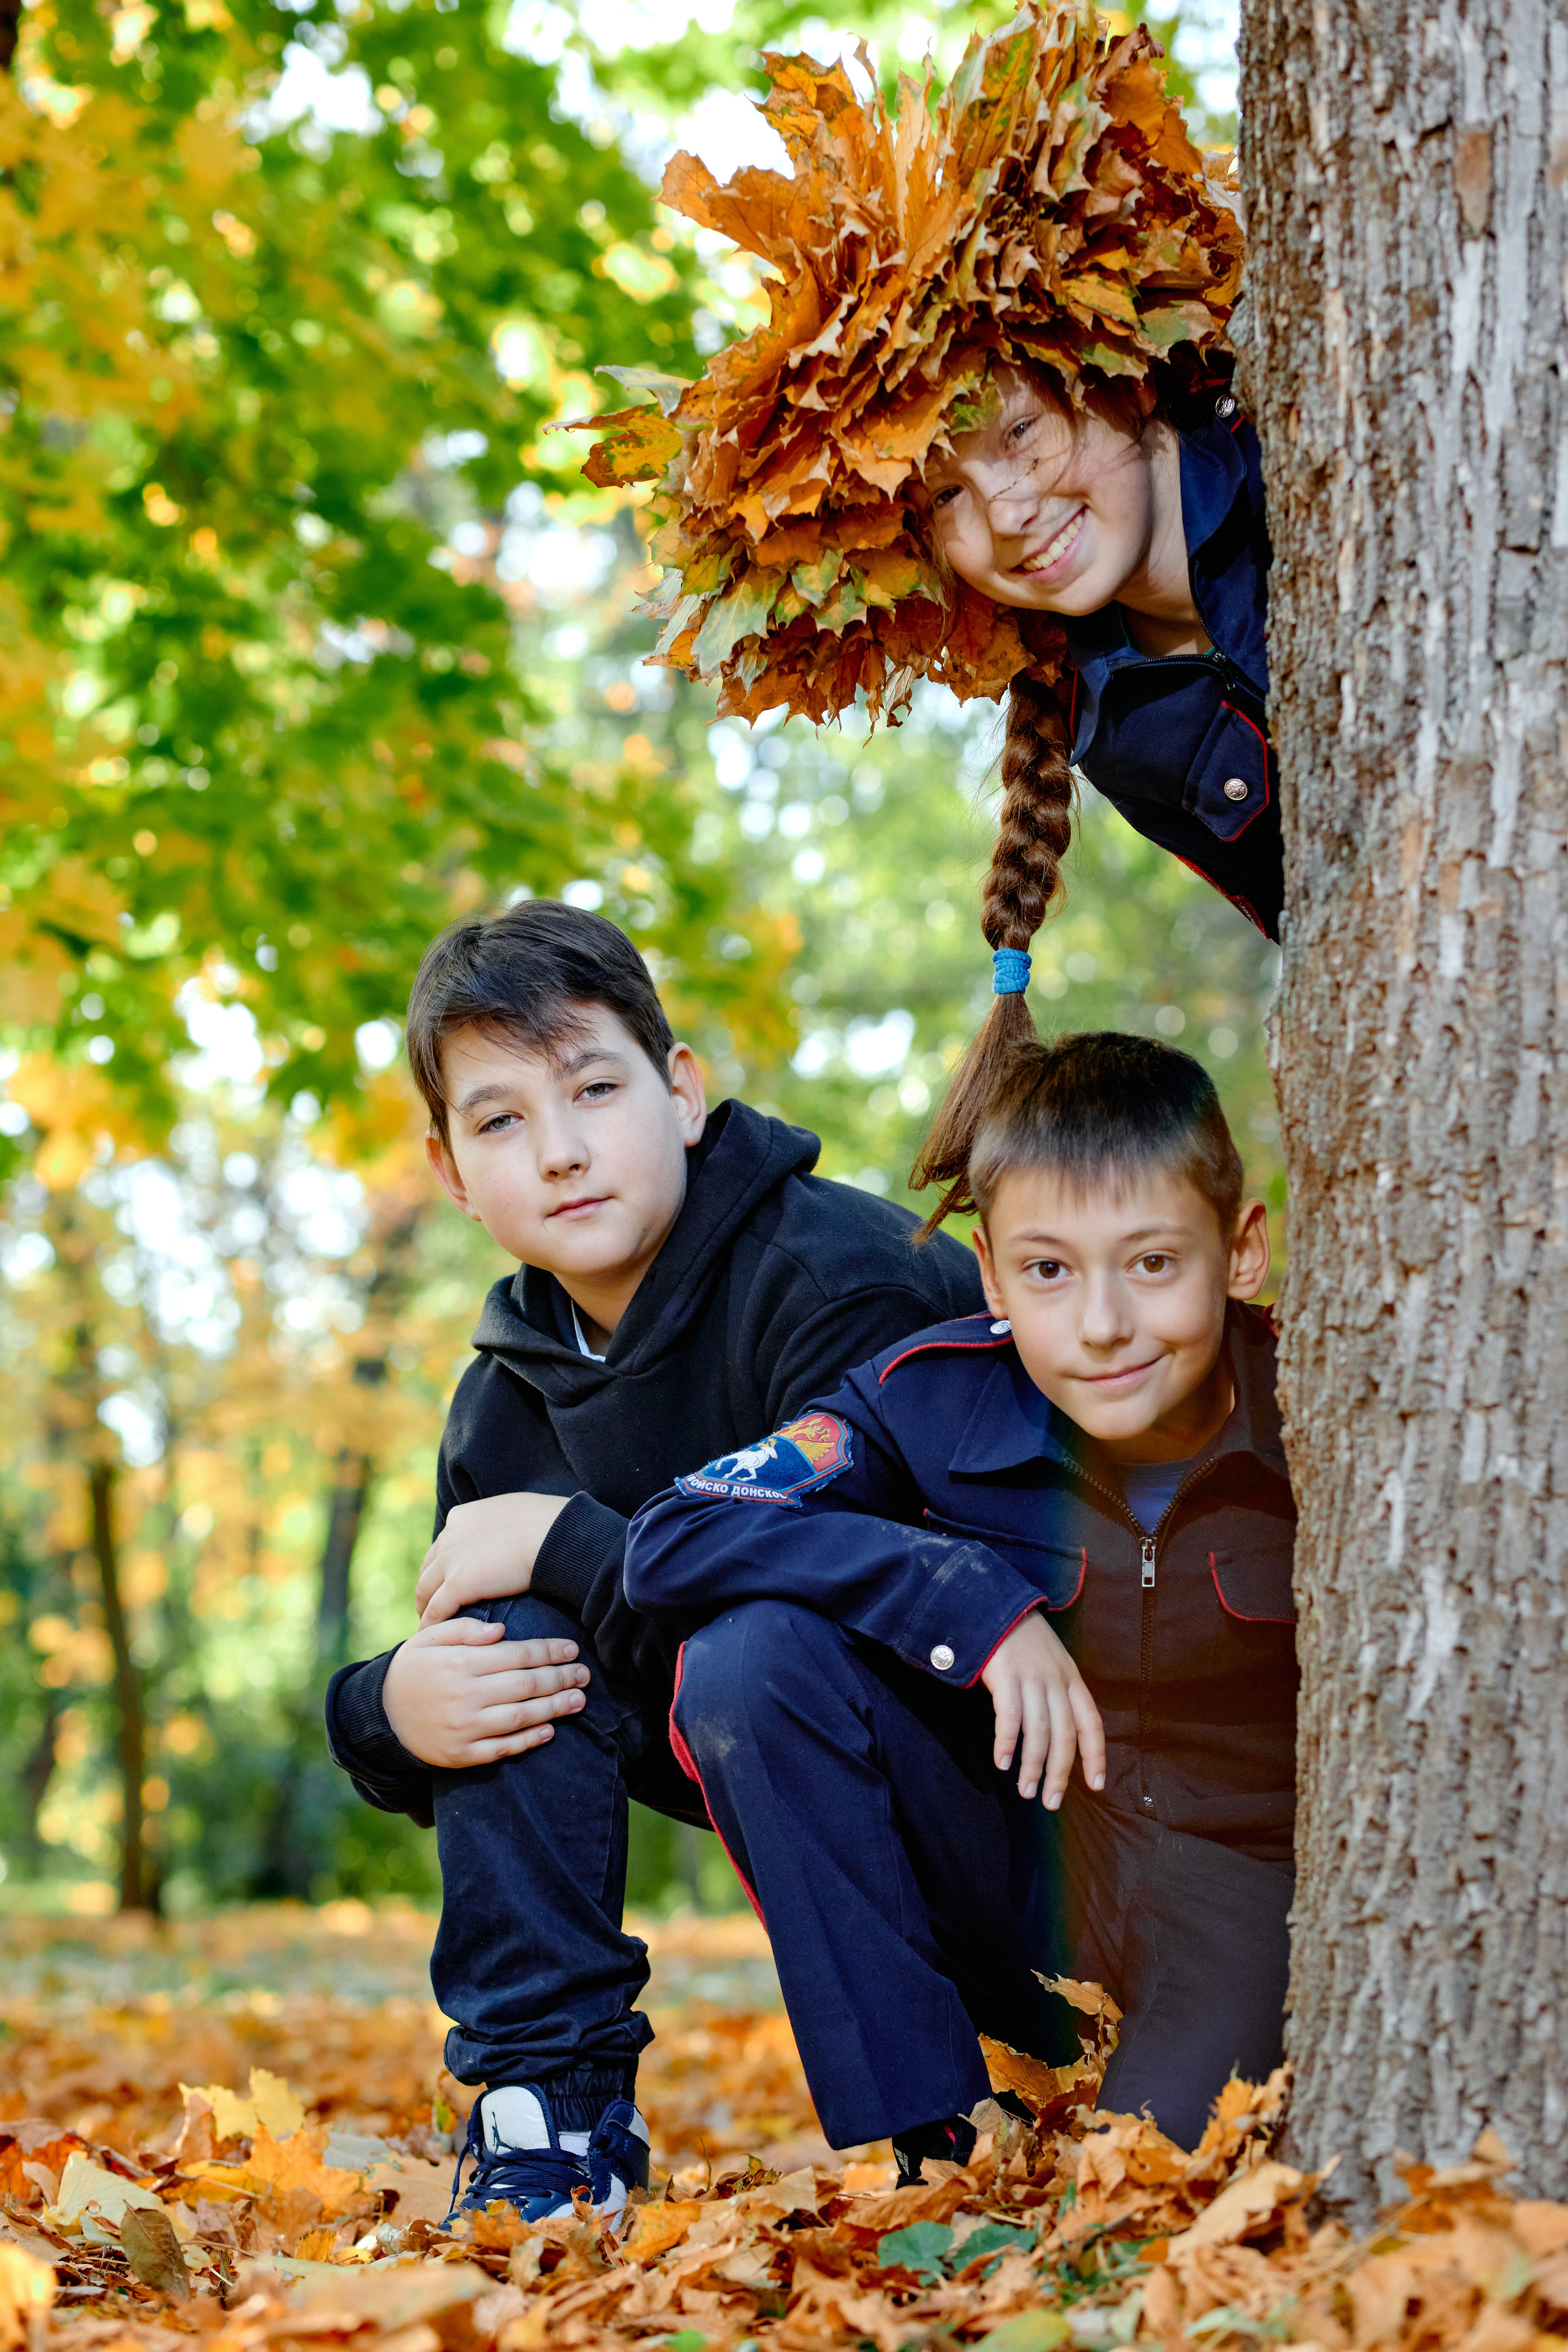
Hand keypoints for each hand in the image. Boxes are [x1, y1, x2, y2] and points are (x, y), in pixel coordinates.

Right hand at [382, 1619, 588, 1768]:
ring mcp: (464, 1729)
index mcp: (459, 1663)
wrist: (380, 1717)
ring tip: (579, 1701)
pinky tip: (550, 1731)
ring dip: (554, 1709)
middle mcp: (464, 1696)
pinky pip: (502, 1749)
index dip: (548, 1651)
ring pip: (519, 1717)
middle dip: (560, 1678)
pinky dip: (528, 1741)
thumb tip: (501, 1630)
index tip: (572, 1648)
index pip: (515, 1655)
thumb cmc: (411, 1670)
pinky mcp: (462, 1755)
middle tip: (585, 1674)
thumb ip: (463, 1629)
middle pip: (524, 1685)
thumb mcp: (427, 1639)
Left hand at [416, 1493, 570, 1626]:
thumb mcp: (515, 1514)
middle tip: (432, 1606)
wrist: (553, 1533)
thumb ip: (503, 1525)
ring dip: (426, 1607)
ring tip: (431, 1624)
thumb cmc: (548, 1523)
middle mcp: (449, 1536)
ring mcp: (450, 1560)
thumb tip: (514, 1534)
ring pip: (425, 1590)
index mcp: (461, 1517)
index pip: (444, 1545)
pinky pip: (436, 1610)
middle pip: (429, 1567)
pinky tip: (436, 1635)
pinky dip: (432, 1624)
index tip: (447, 1579)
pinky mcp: (458, 1584)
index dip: (444, 1565)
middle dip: (430, 1587)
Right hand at [979, 1610, 1104, 1808]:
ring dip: (1033, 1766)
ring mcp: (1032, 1679)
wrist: (996, 1607)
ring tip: (1026, 1791)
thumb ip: (1058, 1696)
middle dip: (1060, 1773)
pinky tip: (1002, 1762)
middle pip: (1066, 1735)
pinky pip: (1009, 1717)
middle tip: (1051, 1802)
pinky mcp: (1006, 1676)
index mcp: (1072, 1680)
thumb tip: (1060, 1739)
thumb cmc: (1023, 1642)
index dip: (1096, 1756)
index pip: (1092, 1724)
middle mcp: (1057, 1681)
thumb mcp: (1053, 1664)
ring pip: (1039, 1732)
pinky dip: (1006, 1743)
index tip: (1096, 1786)